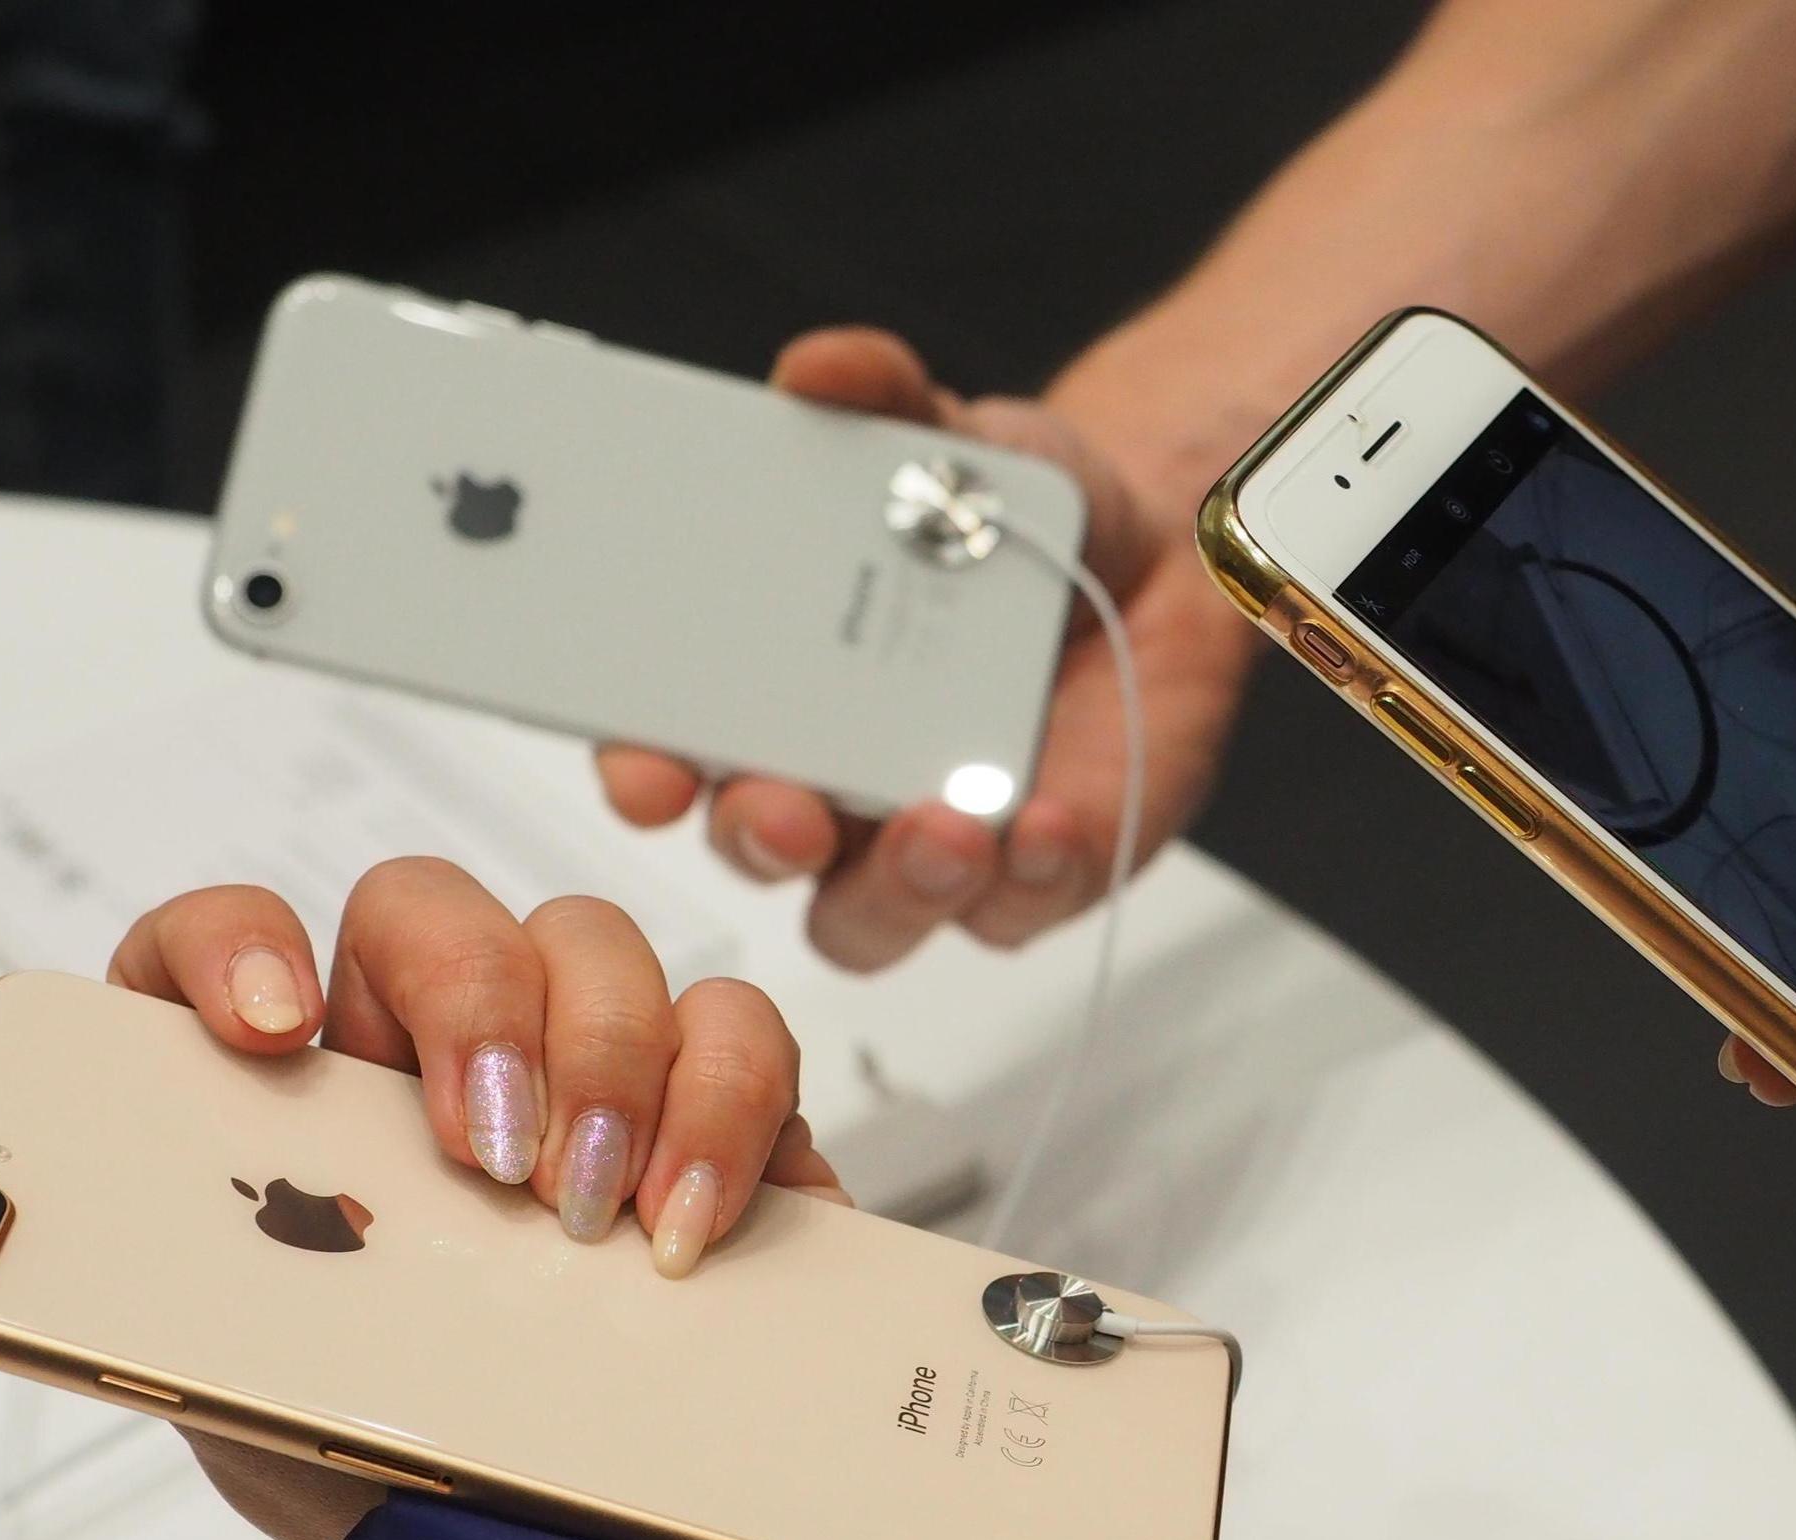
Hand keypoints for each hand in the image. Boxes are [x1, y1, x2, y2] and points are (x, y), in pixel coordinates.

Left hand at [110, 860, 849, 1539]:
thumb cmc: (393, 1490)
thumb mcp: (267, 1417)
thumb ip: (219, 1315)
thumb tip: (172, 1256)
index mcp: (289, 1115)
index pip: (215, 946)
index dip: (228, 948)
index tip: (270, 1032)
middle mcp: (422, 1064)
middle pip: (430, 910)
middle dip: (470, 1000)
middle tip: (490, 1154)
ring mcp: (577, 1074)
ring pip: (590, 943)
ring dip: (602, 1060)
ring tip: (590, 1213)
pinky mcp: (714, 1119)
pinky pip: (735, 1024)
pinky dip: (722, 1106)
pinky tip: (684, 1222)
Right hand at [595, 327, 1263, 972]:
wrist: (1156, 559)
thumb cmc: (1008, 520)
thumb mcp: (950, 437)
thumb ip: (884, 395)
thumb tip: (822, 367)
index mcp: (762, 687)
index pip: (662, 746)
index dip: (639, 766)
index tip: (647, 761)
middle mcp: (825, 781)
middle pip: (753, 848)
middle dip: (762, 836)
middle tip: (792, 810)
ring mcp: (921, 841)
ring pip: (868, 917)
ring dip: (898, 885)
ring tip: (945, 828)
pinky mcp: (1028, 874)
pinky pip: (1009, 912)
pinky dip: (1027, 876)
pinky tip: (1050, 822)